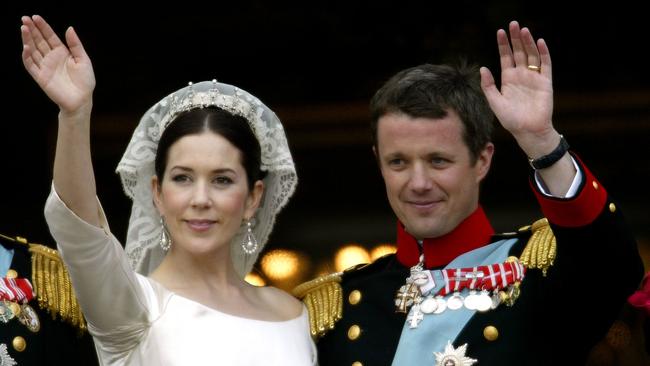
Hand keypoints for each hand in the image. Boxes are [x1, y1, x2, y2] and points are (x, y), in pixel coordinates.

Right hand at [21, 15, 94, 114]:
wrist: (81, 100)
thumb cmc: (85, 81)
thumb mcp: (83, 60)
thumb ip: (75, 45)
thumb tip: (69, 28)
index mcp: (62, 52)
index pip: (50, 37)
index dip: (43, 27)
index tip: (35, 17)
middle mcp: (52, 58)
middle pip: (39, 41)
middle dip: (32, 30)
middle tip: (24, 18)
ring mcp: (45, 67)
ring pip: (33, 50)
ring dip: (27, 39)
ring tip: (23, 28)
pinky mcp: (40, 77)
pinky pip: (31, 65)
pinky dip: (27, 56)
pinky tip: (26, 47)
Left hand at [480, 21, 555, 154]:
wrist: (528, 131)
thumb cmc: (511, 119)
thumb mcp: (495, 102)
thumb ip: (488, 86)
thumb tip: (483, 68)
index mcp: (508, 79)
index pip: (505, 57)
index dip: (503, 44)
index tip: (500, 31)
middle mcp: (521, 75)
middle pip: (518, 52)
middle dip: (515, 38)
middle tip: (513, 24)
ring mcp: (534, 78)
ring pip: (531, 55)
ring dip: (528, 43)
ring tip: (524, 30)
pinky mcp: (545, 82)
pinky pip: (545, 65)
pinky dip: (543, 53)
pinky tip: (540, 42)